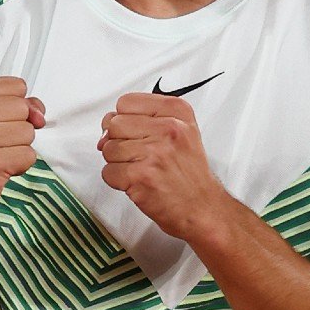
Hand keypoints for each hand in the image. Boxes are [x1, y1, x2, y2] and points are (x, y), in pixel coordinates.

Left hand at [99, 92, 227, 242]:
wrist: (202, 208)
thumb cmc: (190, 175)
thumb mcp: (181, 132)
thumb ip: (144, 120)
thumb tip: (106, 126)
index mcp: (177, 112)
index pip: (126, 102)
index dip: (124, 119)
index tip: (134, 132)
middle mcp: (168, 129)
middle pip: (114, 124)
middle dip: (119, 142)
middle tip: (138, 155)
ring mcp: (155, 152)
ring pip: (108, 149)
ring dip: (118, 163)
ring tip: (141, 169)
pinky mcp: (142, 176)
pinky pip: (108, 172)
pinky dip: (118, 181)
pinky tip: (137, 182)